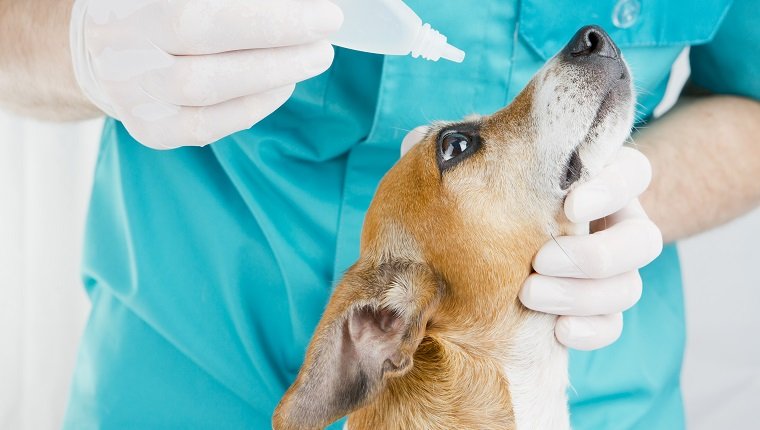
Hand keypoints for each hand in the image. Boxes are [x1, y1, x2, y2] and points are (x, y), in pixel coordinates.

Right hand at [70, 0, 342, 148]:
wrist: (102, 55)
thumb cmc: (155, 11)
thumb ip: (232, 1)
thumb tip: (295, 3)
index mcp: (129, 6)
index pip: (198, 12)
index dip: (266, 17)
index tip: (321, 12)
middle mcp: (123, 49)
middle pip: (200, 45)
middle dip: (276, 39)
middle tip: (326, 31)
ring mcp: (133, 95)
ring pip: (205, 91)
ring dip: (272, 74)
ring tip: (314, 56)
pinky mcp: (152, 131)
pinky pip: (208, 126)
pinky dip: (253, 106)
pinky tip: (284, 85)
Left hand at [519, 147, 662, 349]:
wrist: (508, 228)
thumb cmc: (513, 187)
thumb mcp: (520, 167)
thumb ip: (518, 160)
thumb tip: (471, 151)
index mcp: (611, 180)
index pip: (634, 174)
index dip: (611, 191)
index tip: (571, 205)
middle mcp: (625, 224)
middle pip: (643, 242)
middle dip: (593, 256)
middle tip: (539, 260)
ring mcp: (620, 269)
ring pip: (628, 288)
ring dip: (580, 296)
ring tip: (529, 294)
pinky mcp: (605, 307)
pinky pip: (613, 325)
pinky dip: (589, 330)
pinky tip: (558, 329)